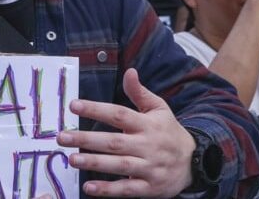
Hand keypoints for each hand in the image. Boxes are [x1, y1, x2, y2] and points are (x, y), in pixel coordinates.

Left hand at [57, 69, 195, 197]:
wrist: (196, 163)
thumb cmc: (169, 133)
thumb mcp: (160, 109)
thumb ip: (140, 93)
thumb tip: (130, 71)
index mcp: (147, 124)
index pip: (119, 114)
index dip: (96, 109)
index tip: (74, 105)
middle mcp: (148, 145)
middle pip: (114, 142)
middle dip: (87, 139)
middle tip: (63, 137)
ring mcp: (149, 168)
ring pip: (119, 165)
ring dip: (94, 163)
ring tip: (72, 159)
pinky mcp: (149, 187)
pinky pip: (127, 189)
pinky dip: (108, 189)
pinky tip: (89, 187)